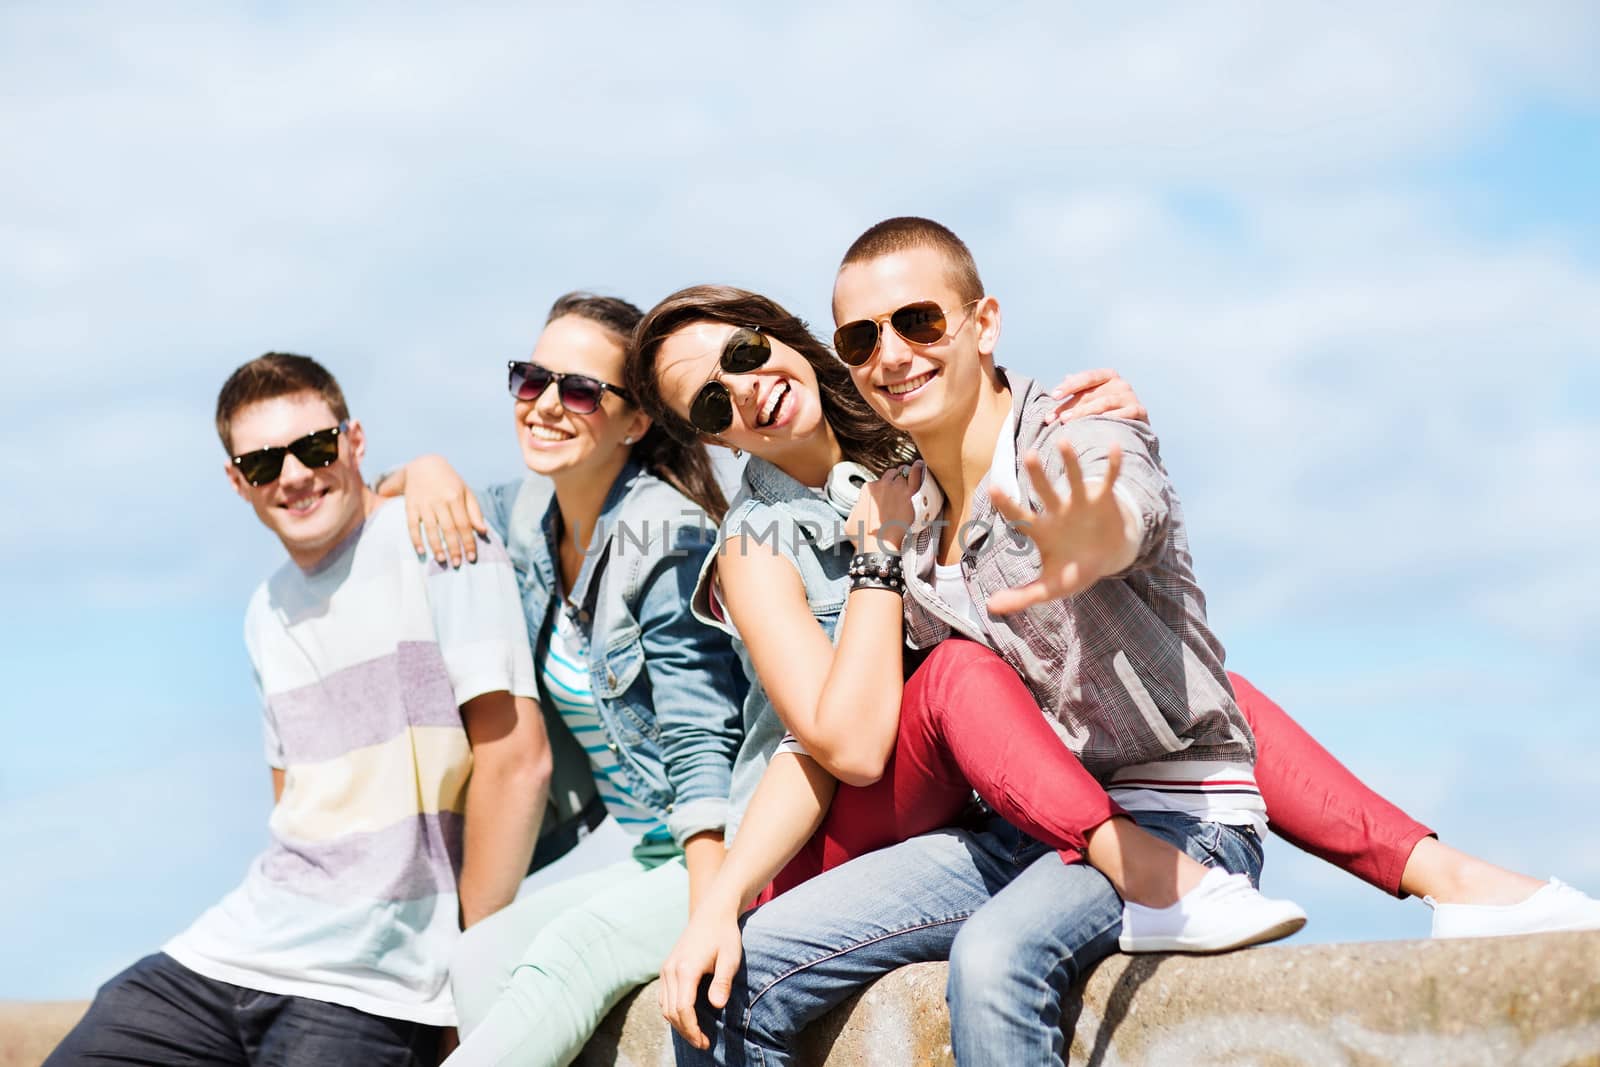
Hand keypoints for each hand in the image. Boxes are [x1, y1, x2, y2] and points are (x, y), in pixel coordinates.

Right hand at [403, 455, 486, 564]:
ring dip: (436, 547)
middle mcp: (439, 501)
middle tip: (458, 564)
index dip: (469, 542)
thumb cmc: (449, 482)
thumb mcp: (465, 491)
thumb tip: (483, 531)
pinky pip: (412, 525)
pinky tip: (421, 552)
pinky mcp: (410, 506)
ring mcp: (424, 504)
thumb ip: (474, 512)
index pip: (464, 525)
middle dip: (454, 548)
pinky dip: (416, 539)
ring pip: (431, 529)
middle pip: (449, 529)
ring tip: (442, 560)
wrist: (424, 465)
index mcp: (455, 498)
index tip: (472, 558)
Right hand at [658, 896, 745, 1049]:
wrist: (711, 913)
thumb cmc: (724, 936)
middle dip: (686, 1031)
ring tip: (697, 1035)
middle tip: (703, 1043)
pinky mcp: (666, 968)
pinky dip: (672, 1012)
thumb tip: (716, 1006)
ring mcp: (666, 969)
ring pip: (664, 1006)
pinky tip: (687, 1018)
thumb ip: (723, 982)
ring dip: (678, 1024)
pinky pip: (663, 997)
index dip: (692, 1030)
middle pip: (671, 1012)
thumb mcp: (730, 958)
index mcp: (685, 969)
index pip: (683, 1009)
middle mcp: (670, 970)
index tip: (705, 1042)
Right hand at [846, 461, 922, 552]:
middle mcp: (881, 485)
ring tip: (911, 479)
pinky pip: (915, 475)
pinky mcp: (910, 495)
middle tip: (900, 489)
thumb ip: (857, 508)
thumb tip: (861, 506)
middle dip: (895, 481)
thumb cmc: (863, 537)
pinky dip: (918, 470)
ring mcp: (896, 488)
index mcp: (868, 489)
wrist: (878, 546)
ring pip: (903, 475)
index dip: (884, 489)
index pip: (878, 482)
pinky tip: (919, 465)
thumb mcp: (851, 521)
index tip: (888, 497)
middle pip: (891, 475)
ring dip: (906, 478)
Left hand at [986, 440, 1132, 613]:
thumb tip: (991, 608)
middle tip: (1030, 455)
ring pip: (1074, 480)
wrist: (1106, 559)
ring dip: (1071, 463)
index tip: (994, 489)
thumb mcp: (1048, 587)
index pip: (1021, 515)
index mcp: (1042, 530)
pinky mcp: (1104, 500)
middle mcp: (1059, 512)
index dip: (1008, 505)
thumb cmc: (1073, 571)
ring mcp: (1081, 504)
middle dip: (1038, 475)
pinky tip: (1114, 448)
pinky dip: (1112, 466)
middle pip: (1046, 491)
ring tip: (1064, 442)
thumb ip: (1021, 596)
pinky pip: (1108, 480)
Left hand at [1049, 368, 1147, 423]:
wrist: (1134, 429)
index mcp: (1108, 376)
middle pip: (1091, 393)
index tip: (1053, 396)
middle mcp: (1120, 384)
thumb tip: (1066, 377)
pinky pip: (1125, 413)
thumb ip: (1079, 392)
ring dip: (1084, 412)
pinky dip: (1112, 417)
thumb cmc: (1107, 411)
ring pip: (1104, 403)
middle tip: (1055, 417)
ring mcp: (1131, 397)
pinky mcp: (1140, 411)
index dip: (1069, 386)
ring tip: (1066, 421)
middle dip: (1070, 406)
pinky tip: (1098, 423)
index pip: (1086, 377)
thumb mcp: (1092, 399)